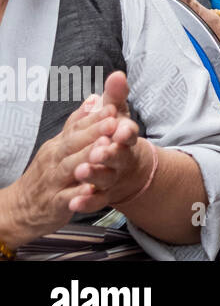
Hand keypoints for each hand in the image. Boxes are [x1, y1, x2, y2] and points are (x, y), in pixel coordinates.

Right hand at [2, 75, 141, 243]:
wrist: (20, 208)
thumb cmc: (47, 173)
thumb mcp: (59, 146)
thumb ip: (78, 124)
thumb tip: (94, 98)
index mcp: (59, 145)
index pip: (76, 127)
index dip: (94, 117)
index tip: (112, 107)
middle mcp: (55, 160)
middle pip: (73, 143)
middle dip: (94, 132)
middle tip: (114, 121)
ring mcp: (54, 182)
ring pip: (71, 167)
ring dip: (87, 157)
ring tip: (106, 147)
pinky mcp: (55, 204)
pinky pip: (67, 198)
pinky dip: (80, 195)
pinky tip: (92, 189)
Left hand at [68, 73, 148, 209]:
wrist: (130, 171)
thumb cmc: (118, 138)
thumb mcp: (117, 115)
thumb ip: (116, 96)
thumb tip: (116, 75)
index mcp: (125, 137)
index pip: (128, 133)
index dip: (125, 131)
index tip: (119, 128)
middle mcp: (122, 158)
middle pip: (118, 156)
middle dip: (109, 153)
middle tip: (98, 151)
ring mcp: (113, 177)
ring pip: (106, 178)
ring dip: (95, 175)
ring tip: (82, 171)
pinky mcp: (104, 195)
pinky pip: (95, 200)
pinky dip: (86, 202)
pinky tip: (74, 202)